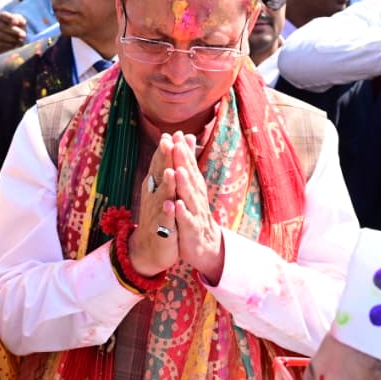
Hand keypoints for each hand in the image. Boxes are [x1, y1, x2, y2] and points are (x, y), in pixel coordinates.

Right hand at [0, 12, 27, 53]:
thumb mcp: (20, 23)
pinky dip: (8, 46)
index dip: (9, 18)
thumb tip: (20, 22)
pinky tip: (14, 47)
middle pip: (2, 26)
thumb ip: (21, 21)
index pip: (2, 15)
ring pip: (0, 36)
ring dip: (11, 40)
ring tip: (20, 42)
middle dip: (14, 31)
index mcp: (0, 16)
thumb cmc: (17, 29)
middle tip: (23, 35)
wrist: (12, 41)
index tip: (16, 22)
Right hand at [129, 135, 180, 278]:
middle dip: (163, 160)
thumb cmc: (158, 215)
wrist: (149, 249)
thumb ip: (167, 167)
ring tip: (169, 171)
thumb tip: (171, 142)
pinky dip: (168, 212)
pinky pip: (165, 220)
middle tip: (167, 142)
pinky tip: (170, 205)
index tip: (170, 133)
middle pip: (159, 176)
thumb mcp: (162, 190)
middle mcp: (153, 197)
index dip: (164, 151)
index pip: (159, 165)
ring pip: (162, 197)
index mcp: (155, 187)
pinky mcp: (163, 230)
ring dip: (165, 184)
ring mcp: (157, 213)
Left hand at [169, 133, 223, 282]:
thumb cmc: (194, 211)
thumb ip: (188, 162)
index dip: (183, 151)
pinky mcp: (191, 230)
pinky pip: (186, 221)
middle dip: (183, 161)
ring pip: (189, 197)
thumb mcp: (191, 185)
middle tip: (176, 145)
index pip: (188, 166)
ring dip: (184, 184)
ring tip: (178, 171)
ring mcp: (194, 213)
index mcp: (193, 186)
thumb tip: (187, 136)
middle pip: (189, 177)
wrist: (204, 245)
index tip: (176, 134)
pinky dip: (182, 213)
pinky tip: (177, 205)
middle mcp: (196, 197)